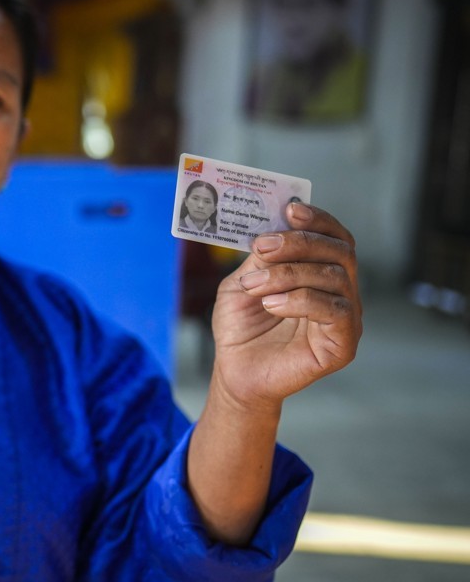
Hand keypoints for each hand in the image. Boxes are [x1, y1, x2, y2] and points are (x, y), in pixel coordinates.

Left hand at [210, 202, 361, 412]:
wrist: (236, 372)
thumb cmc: (241, 328)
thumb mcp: (242, 283)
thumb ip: (260, 258)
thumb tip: (274, 228)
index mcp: (320, 272)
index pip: (334, 237)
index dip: (318, 219)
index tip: (290, 209)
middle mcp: (340, 292)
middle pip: (340, 251)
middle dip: (298, 243)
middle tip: (262, 247)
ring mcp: (346, 317)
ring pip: (335, 277)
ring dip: (288, 274)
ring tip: (254, 285)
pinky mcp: (344, 343)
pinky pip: (335, 310)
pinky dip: (300, 300)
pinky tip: (272, 305)